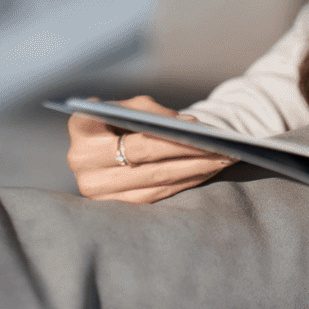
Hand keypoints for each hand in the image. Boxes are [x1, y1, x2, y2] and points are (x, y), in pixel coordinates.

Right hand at [67, 95, 234, 203]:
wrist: (98, 139)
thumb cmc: (118, 115)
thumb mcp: (130, 104)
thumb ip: (155, 112)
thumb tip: (191, 127)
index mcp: (82, 128)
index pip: (139, 142)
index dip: (176, 142)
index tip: (209, 138)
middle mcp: (81, 162)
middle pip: (150, 166)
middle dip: (193, 159)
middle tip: (227, 152)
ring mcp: (93, 188)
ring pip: (154, 184)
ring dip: (193, 173)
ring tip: (223, 162)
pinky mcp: (108, 204)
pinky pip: (152, 197)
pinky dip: (182, 184)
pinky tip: (205, 174)